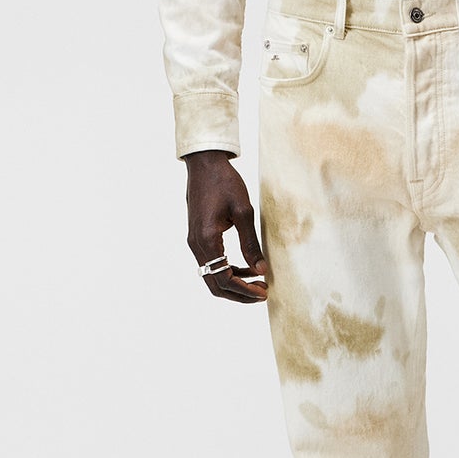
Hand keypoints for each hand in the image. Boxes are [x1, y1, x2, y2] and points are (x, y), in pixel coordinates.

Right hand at [183, 151, 268, 303]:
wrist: (205, 164)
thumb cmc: (224, 182)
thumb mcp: (243, 211)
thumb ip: (251, 243)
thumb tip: (261, 270)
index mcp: (207, 239)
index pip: (223, 279)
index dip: (244, 290)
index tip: (264, 292)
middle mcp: (196, 245)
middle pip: (215, 284)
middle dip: (239, 293)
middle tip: (262, 293)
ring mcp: (194, 242)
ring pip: (212, 276)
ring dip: (234, 283)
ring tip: (258, 281)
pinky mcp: (197, 237)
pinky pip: (211, 263)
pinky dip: (228, 270)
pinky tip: (247, 267)